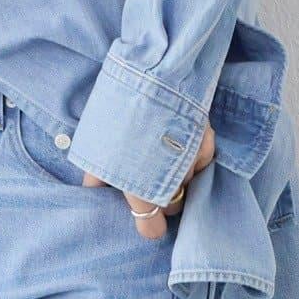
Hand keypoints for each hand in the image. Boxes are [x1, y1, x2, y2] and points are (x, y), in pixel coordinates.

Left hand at [83, 124, 216, 239]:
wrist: (153, 72)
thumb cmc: (118, 111)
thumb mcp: (98, 145)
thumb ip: (96, 174)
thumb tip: (91, 189)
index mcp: (142, 189)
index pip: (151, 226)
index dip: (149, 226)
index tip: (147, 223)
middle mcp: (171, 181)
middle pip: (173, 206)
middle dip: (162, 200)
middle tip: (149, 183)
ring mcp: (191, 161)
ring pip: (189, 183)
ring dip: (178, 178)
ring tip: (163, 158)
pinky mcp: (207, 141)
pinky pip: (203, 161)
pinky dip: (194, 158)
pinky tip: (180, 145)